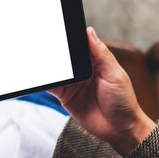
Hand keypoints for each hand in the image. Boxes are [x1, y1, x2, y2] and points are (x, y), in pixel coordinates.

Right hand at [49, 27, 155, 155]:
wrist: (120, 130)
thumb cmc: (124, 101)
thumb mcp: (115, 74)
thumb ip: (100, 54)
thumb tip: (89, 31)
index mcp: (96, 61)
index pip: (79, 44)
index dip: (69, 36)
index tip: (58, 27)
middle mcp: (82, 70)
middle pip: (64, 56)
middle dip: (54, 49)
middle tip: (41, 41)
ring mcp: (72, 83)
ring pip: (56, 70)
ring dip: (46, 65)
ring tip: (34, 56)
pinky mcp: (64, 96)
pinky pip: (51, 86)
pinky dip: (43, 81)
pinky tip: (37, 76)